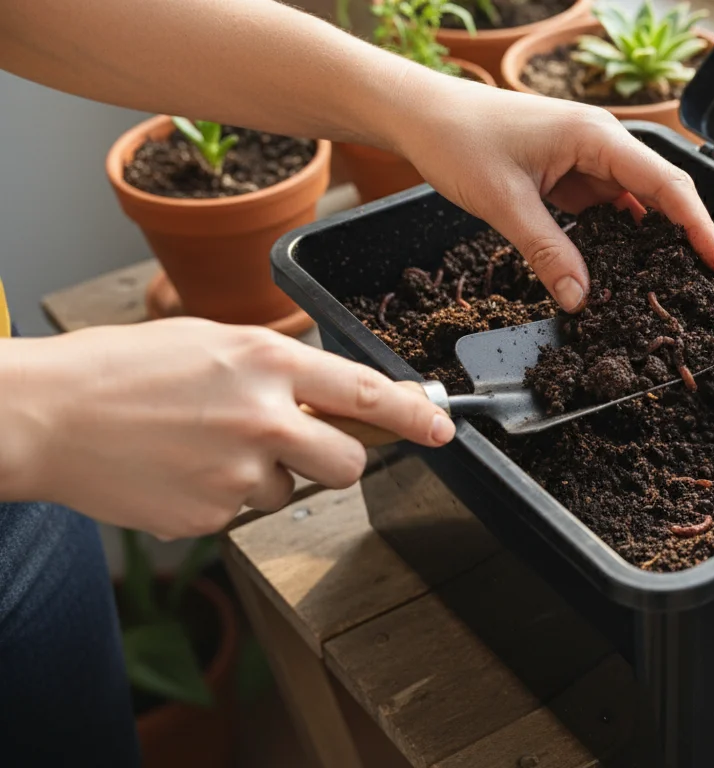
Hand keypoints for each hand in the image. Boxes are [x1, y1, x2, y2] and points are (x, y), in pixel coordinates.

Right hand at [0, 319, 453, 538]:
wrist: (46, 415)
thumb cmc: (124, 369)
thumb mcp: (214, 343)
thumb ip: (279, 368)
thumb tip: (336, 395)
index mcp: (266, 363)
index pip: (365, 392)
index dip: (413, 415)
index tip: (442, 429)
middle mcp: (263, 419)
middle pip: (348, 463)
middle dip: (335, 460)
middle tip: (295, 445)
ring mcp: (237, 474)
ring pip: (289, 491)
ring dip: (263, 476)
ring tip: (201, 446)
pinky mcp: (208, 516)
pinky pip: (240, 513)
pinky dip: (218, 497)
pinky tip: (177, 470)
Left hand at [386, 68, 713, 312]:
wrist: (422, 115)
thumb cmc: (460, 139)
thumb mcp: (504, 202)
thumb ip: (547, 251)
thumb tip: (581, 299)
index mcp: (597, 137)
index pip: (668, 186)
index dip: (701, 228)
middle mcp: (602, 144)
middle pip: (663, 194)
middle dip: (689, 238)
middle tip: (709, 286)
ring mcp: (587, 160)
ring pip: (637, 206)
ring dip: (653, 244)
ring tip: (673, 287)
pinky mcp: (570, 176)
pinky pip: (607, 212)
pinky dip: (618, 242)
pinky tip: (622, 273)